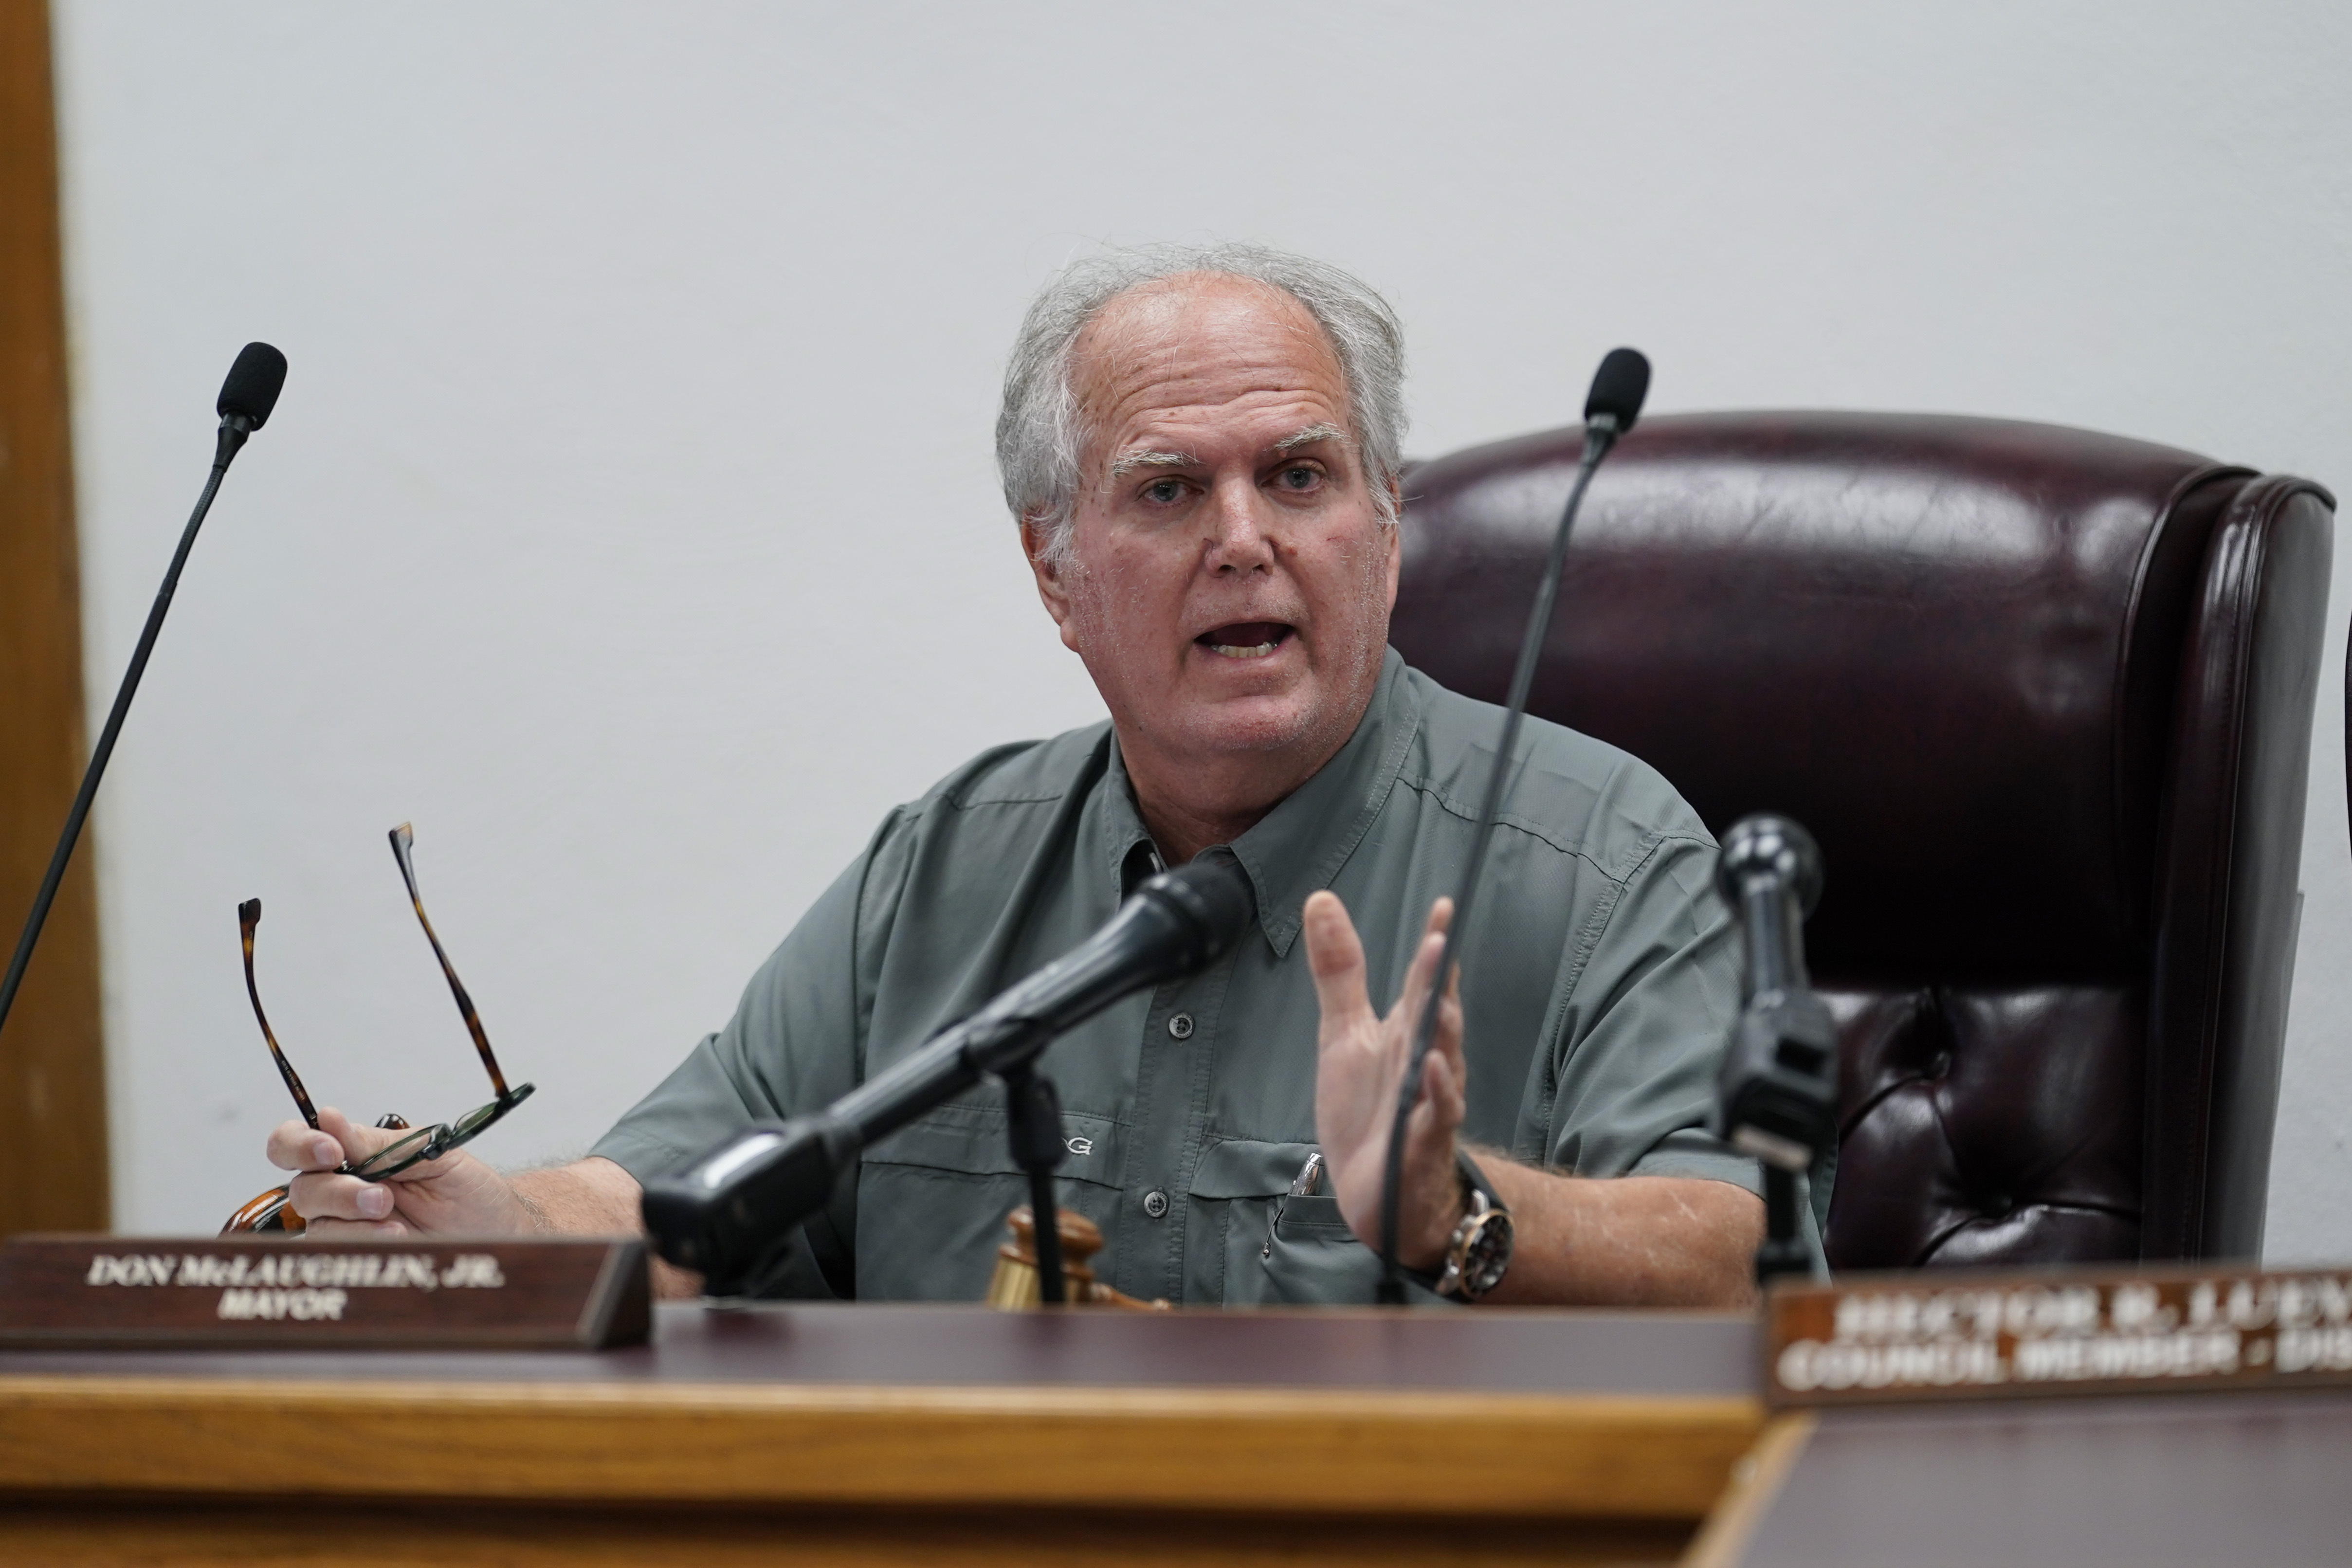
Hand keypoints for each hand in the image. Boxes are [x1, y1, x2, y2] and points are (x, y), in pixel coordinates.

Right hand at [267, 1107, 535, 1238]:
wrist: (497, 1232)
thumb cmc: (469, 1190)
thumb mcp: (433, 1154)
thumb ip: (379, 1143)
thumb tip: (327, 1118)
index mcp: (357, 1153)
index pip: (298, 1142)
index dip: (299, 1144)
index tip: (330, 1150)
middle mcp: (344, 1187)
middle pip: (302, 1187)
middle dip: (337, 1190)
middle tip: (380, 1196)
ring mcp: (348, 1224)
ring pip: (316, 1221)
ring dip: (353, 1217)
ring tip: (395, 1218)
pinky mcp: (358, 1253)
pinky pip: (336, 1249)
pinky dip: (363, 1240)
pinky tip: (396, 1236)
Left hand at [1304, 891, 1466, 1269]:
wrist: (1375, 1190)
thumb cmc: (1367, 1109)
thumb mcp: (1343, 1033)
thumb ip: (1338, 971)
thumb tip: (1320, 900)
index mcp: (1405, 1031)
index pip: (1424, 981)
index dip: (1435, 946)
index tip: (1444, 906)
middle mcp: (1424, 1058)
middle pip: (1435, 1013)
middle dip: (1439, 980)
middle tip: (1441, 941)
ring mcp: (1427, 1098)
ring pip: (1444, 1059)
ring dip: (1444, 1030)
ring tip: (1440, 1001)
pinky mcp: (1423, 1138)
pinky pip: (1438, 1112)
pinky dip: (1438, 1091)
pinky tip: (1434, 1068)